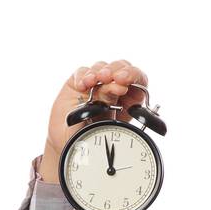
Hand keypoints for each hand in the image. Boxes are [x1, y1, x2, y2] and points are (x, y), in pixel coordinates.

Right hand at [40, 60, 148, 182]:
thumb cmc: (95, 138)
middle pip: (121, 67)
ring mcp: (96, 83)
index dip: (134, 75)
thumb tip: (121, 89)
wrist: (72, 143)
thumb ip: (118, 108)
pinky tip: (82, 85)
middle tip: (110, 78)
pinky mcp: (78, 82)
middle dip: (117, 70)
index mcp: (130, 98)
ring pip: (102, 66)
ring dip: (100, 71)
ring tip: (95, 80)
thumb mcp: (112, 128)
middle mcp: (114, 88)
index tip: (125, 80)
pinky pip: (82, 71)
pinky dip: (83, 75)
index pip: (139, 79)